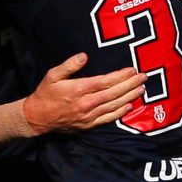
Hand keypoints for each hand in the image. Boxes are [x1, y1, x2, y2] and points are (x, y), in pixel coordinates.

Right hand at [22, 53, 147, 134]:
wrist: (37, 118)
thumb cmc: (45, 94)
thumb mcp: (52, 75)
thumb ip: (69, 65)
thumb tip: (84, 56)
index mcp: (79, 89)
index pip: (106, 81)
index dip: (121, 76)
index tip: (133, 70)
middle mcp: (86, 103)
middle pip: (114, 93)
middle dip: (131, 84)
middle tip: (144, 77)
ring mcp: (88, 116)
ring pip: (114, 106)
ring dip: (130, 97)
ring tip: (141, 89)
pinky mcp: (88, 125)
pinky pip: (108, 119)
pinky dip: (120, 112)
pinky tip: (129, 106)